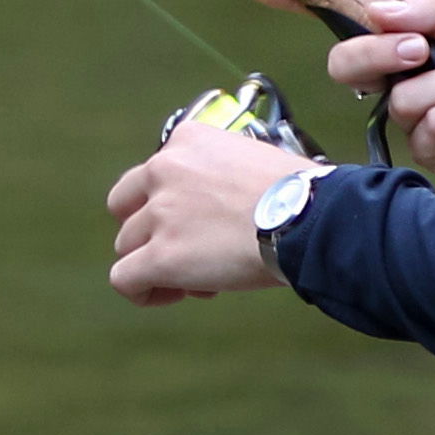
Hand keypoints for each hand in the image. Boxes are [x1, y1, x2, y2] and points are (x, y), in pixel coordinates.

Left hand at [105, 118, 314, 303]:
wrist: (309, 218)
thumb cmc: (298, 194)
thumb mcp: (251, 158)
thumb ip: (219, 175)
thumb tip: (218, 212)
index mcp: (187, 139)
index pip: (155, 174)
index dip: (172, 204)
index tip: (203, 223)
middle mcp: (164, 169)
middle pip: (129, 208)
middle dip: (153, 232)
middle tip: (189, 251)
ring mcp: (160, 214)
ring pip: (128, 245)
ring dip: (155, 264)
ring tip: (197, 279)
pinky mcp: (161, 256)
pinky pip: (124, 279)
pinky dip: (142, 291)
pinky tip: (171, 294)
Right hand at [246, 0, 434, 200]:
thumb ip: (428, 12)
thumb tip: (379, 15)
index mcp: (408, 37)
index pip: (343, 15)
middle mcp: (402, 75)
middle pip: (347, 62)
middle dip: (378, 53)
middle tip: (420, 49)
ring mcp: (415, 116)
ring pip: (402, 97)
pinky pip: (430, 127)